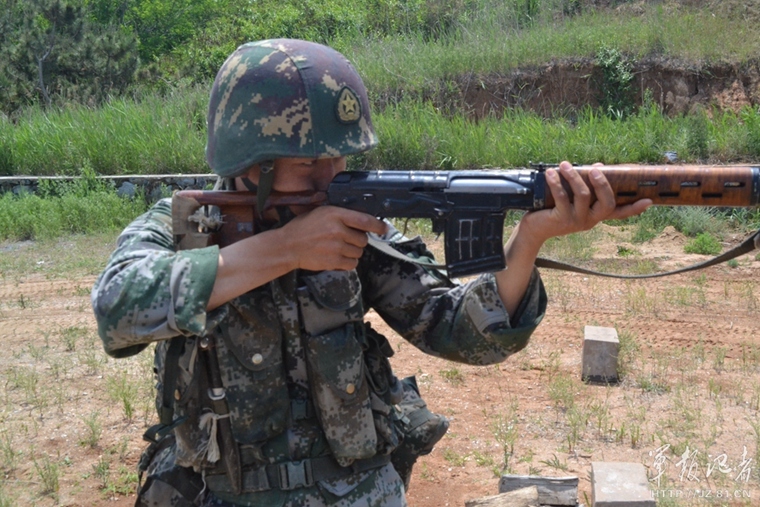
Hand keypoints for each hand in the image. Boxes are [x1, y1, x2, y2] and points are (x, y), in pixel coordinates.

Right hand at [279, 205, 387, 271]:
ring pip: (358, 252)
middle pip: (363, 239)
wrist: (288, 246)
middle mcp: (337, 230)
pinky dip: (348, 262)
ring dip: (353, 252)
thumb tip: (362, 220)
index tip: (384, 229)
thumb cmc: (303, 228)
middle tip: (346, 239)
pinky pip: (352, 264)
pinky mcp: (333, 261)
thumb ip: (340, 215)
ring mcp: (336, 247)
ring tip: (339, 248)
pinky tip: (338, 257)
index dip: (378, 226)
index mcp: (335, 214)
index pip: (365, 220)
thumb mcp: (321, 212)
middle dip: (358, 240)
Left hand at [519, 161, 650, 245]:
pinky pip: (561, 197)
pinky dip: (556, 183)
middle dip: (602, 183)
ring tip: (565, 165)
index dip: (634, 208)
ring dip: (574, 177)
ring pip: (583, 195)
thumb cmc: (553, 210)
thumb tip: (599, 165)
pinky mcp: (560, 219)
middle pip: (606, 202)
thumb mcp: (572, 198)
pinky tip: (551, 173)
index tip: (649, 201)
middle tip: (595, 169)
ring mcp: (576, 221)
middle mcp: (590, 220)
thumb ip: (586, 185)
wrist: (534, 229)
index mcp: (596, 215)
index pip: (619, 213)